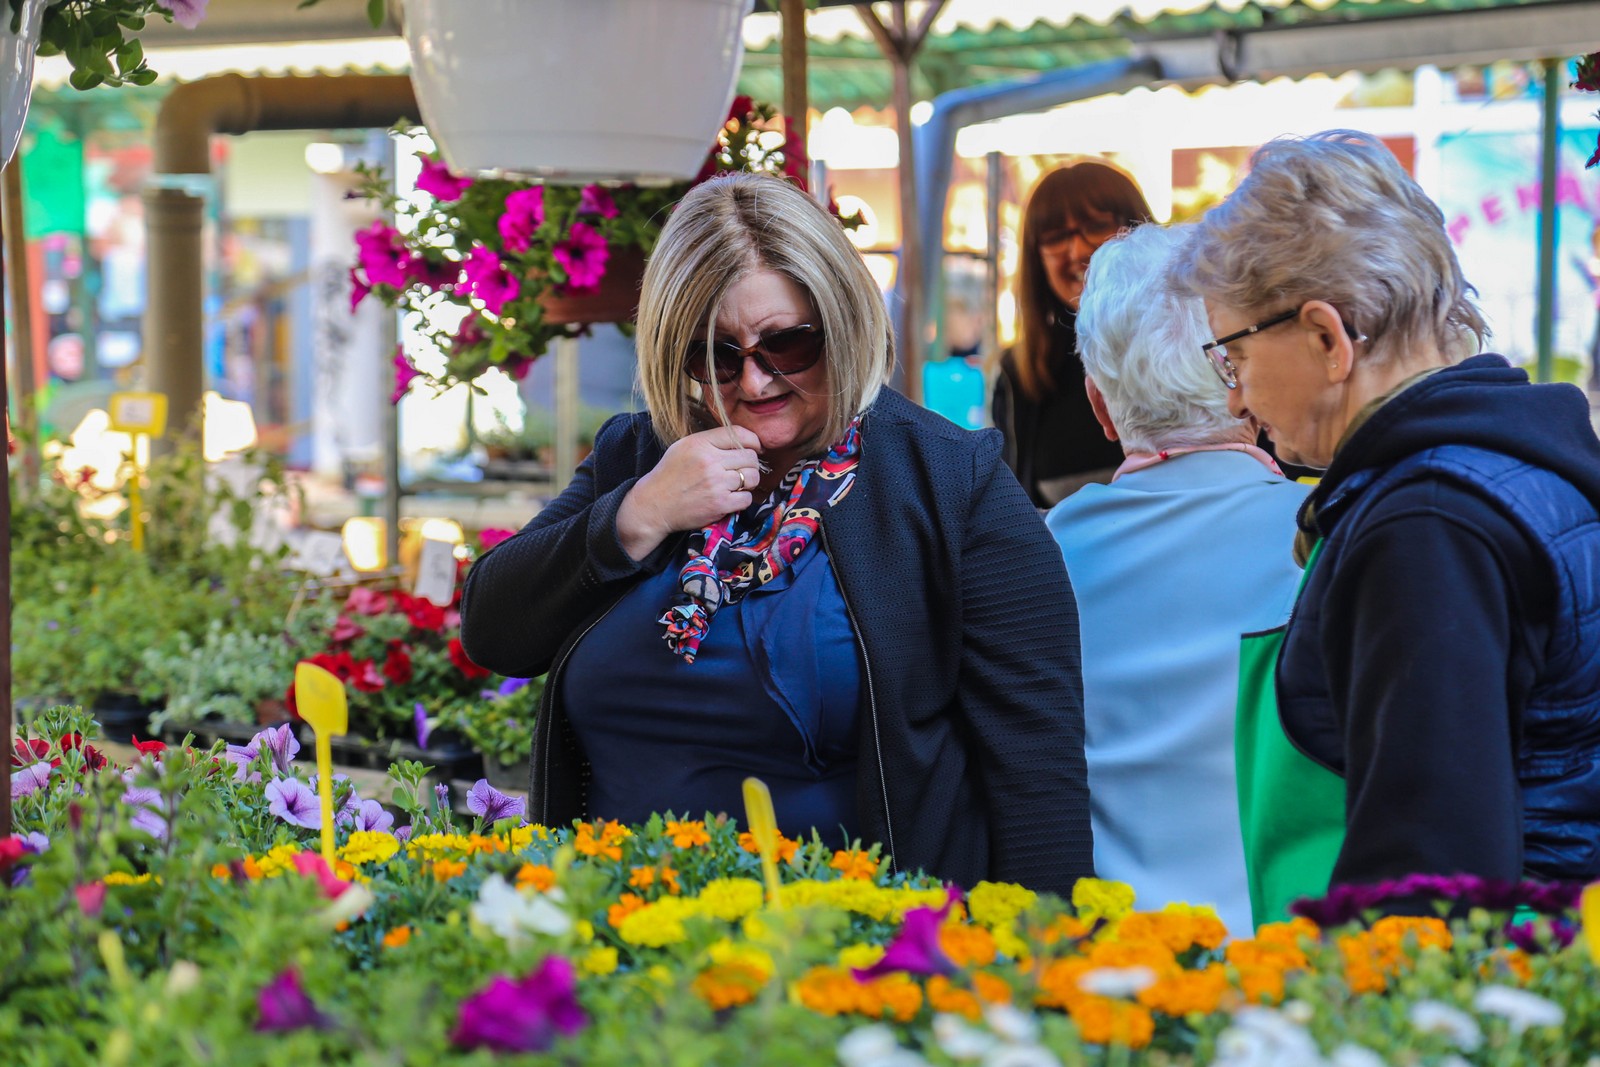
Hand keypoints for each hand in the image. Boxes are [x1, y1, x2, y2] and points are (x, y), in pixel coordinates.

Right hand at [616, 425, 761, 560]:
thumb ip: (710, 441)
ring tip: (737, 484)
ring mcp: (716, 483)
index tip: (756, 448)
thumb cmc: (670, 475)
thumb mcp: (684, 447)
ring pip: (752, 477)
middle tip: (742, 470)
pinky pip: (747, 498)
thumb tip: (743, 440)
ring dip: (749, 482)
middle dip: (751, 464)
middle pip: (750, 457)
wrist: (654, 505)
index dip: (754, 441)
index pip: (740, 434)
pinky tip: (731, 498)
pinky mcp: (720, 504)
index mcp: (700, 443)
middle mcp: (710, 461)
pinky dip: (742, 499)